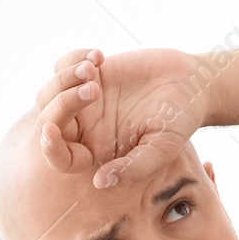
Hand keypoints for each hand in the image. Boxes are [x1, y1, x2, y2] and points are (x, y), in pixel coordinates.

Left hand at [34, 46, 208, 189]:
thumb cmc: (179, 121)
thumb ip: (133, 167)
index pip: (62, 158)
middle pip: (48, 121)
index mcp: (98, 152)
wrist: (190, 84)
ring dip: (65, 78)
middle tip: (94, 88)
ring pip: (48, 93)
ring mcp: (84, 100)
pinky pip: (61, 65)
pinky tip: (99, 57)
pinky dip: (72, 58)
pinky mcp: (89, 72)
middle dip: (62, 103)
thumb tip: (100, 182)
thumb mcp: (162, 149)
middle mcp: (86, 128)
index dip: (50, 149)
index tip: (49, 131)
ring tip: (94, 68)